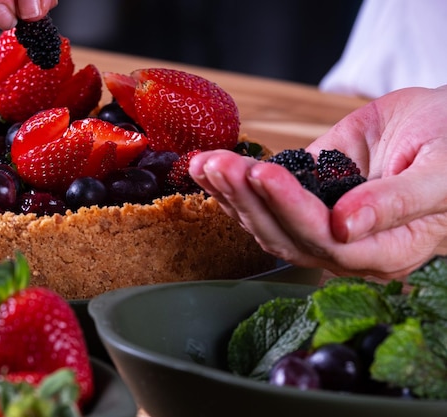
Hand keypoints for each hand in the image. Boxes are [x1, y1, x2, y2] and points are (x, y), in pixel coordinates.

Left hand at [189, 86, 446, 279]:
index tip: (265, 174)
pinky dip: (232, 187)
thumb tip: (346, 227)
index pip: (328, 240)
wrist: (440, 123)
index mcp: (386, 250)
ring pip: (265, 223)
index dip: (292, 209)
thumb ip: (398, 202)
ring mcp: (319, 224)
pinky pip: (261, 202)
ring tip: (206, 163)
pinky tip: (209, 168)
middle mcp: (346, 247)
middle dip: (248, 200)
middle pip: (286, 235)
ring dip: (232, 194)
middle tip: (221, 165)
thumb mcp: (441, 171)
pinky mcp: (302, 199)